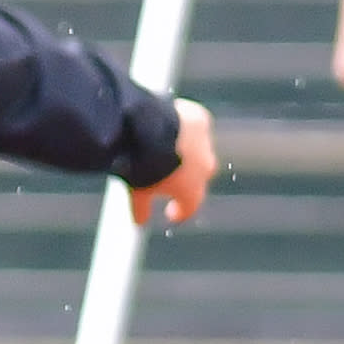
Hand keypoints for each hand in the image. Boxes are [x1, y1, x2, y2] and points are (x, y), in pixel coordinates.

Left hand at [134, 98, 219, 232]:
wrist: (145, 129)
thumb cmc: (140, 165)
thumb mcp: (137, 191)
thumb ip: (141, 208)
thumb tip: (138, 223)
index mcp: (192, 191)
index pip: (190, 206)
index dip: (179, 211)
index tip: (170, 212)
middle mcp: (205, 169)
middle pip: (197, 176)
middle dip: (184, 177)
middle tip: (165, 175)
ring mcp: (205, 144)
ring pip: (197, 150)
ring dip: (184, 151)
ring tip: (162, 146)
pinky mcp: (201, 120)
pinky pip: (193, 126)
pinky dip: (183, 127)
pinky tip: (167, 123)